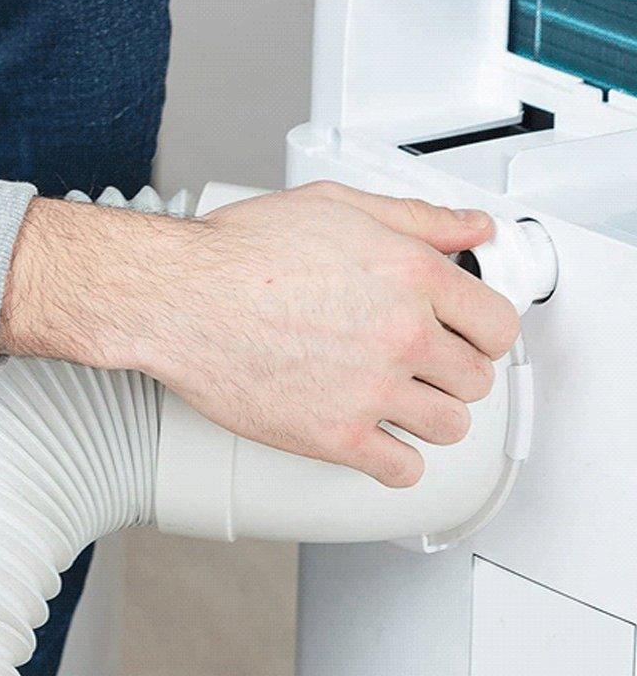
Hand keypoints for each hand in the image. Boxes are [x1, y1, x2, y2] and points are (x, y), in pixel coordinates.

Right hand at [0, 181, 520, 486]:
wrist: (177, 297)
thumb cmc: (237, 251)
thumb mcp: (334, 205)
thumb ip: (415, 217)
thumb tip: (473, 229)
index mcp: (412, 275)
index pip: (497, 324)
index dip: (483, 332)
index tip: (466, 338)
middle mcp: (402, 334)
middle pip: (476, 380)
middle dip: (453, 374)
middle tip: (423, 369)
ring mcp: (371, 389)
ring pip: (448, 427)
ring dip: (430, 418)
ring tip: (400, 405)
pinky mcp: (334, 435)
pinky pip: (401, 470)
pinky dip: (396, 463)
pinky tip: (378, 444)